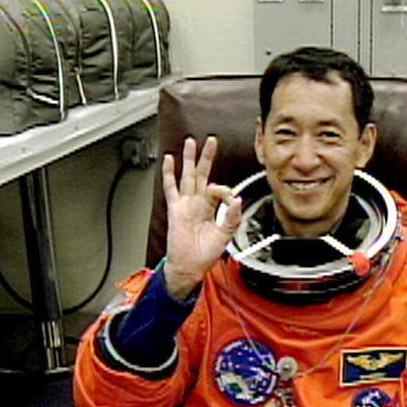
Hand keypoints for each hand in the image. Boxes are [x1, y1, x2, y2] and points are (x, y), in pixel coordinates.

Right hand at [162, 136, 241, 299]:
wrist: (190, 266)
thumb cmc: (205, 253)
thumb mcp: (225, 234)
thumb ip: (232, 217)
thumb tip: (237, 200)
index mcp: (209, 208)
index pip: (217, 189)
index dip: (225, 190)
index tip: (231, 200)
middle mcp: (197, 203)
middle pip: (201, 174)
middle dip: (206, 157)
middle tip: (210, 141)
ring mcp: (185, 204)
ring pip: (187, 176)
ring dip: (189, 159)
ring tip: (190, 142)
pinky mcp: (175, 209)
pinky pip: (171, 188)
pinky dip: (169, 174)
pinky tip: (169, 160)